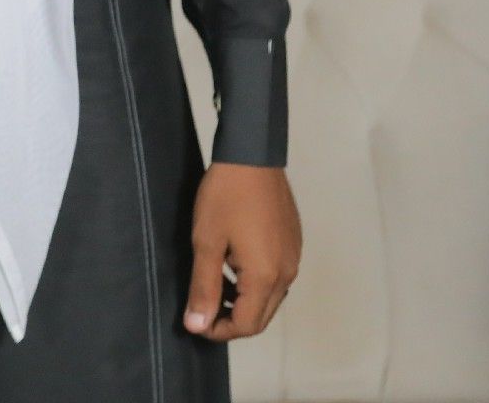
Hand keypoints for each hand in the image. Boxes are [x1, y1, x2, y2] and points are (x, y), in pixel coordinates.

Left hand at [185, 161, 300, 339]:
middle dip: (232, 321)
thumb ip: (204, 287)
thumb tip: (197, 326)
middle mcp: (287, 273)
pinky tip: (232, 267)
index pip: (247, 325)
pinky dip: (255, 284)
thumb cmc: (225, 196)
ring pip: (270, 298)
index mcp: (266, 276)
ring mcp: (293, 258)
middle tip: (202, 309)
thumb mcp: (206, 243)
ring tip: (214, 287)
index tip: (195, 321)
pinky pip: (276, 278)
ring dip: (244, 302)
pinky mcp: (293, 244)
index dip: (219, 331)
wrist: (252, 156)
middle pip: (262, 316)